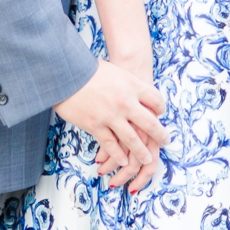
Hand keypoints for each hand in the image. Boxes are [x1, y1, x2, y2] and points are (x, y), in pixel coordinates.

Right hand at [54, 60, 166, 191]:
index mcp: (131, 85)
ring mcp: (111, 116)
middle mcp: (125, 102)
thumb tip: (136, 93)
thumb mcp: (114, 71)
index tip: (159, 114)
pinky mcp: (95, 125)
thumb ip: (127, 83)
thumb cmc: (88, 69)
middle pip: (150, 124)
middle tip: (164, 141)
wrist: (65, 72)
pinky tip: (124, 161)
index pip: (156, 100)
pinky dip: (119, 155)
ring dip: (142, 152)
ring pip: (133, 140)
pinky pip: (111, 145)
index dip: (160, 109)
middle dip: (160, 135)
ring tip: (147, 159)